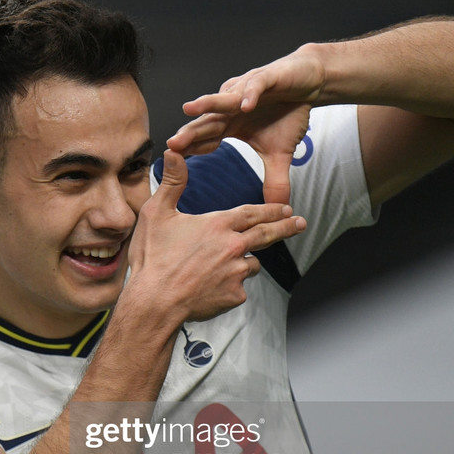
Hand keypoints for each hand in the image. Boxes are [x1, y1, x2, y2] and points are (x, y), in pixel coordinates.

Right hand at [124, 150, 305, 321]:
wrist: (155, 301)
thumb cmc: (152, 258)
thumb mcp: (156, 213)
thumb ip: (172, 182)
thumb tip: (173, 152)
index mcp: (217, 225)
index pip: (252, 212)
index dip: (270, 210)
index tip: (286, 208)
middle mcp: (233, 246)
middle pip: (267, 234)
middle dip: (286, 227)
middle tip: (300, 223)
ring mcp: (236, 272)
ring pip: (251, 264)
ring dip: (244, 262)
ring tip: (225, 268)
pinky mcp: (235, 295)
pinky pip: (239, 287)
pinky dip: (230, 286)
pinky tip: (211, 288)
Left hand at [167, 47, 326, 204]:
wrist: (307, 82)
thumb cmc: (287, 114)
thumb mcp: (280, 154)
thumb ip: (275, 180)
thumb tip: (277, 208)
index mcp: (230, 125)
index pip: (206, 140)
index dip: (191, 149)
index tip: (173, 163)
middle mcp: (232, 107)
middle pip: (207, 121)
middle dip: (190, 132)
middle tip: (172, 144)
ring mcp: (246, 91)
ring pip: (224, 99)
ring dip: (208, 104)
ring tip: (189, 109)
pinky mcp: (266, 78)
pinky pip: (255, 86)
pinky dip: (250, 94)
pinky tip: (245, 105)